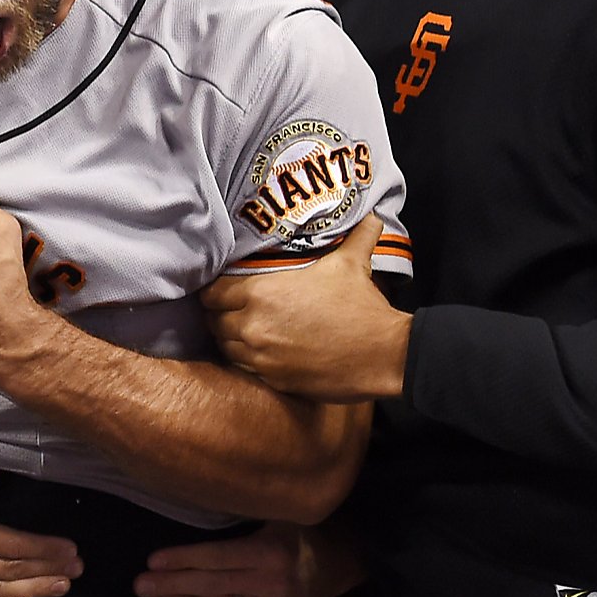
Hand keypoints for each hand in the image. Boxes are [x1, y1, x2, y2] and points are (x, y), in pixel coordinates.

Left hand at [133, 521, 364, 596]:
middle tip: (139, 585)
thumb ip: (244, 513)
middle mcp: (269, 585)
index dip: (182, 560)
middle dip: (170, 586)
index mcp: (268, 552)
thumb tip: (197, 501)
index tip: (152, 561)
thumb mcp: (279, 513)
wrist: (339, 565)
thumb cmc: (300, 533)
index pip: (215, 558)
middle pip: (210, 587)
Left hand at [203, 215, 411, 400]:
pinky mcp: (273, 381)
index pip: (213, 293)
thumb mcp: (352, 263)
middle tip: (232, 310)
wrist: (382, 354)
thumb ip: (355, 236)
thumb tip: (372, 216)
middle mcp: (253, 326)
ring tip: (245, 331)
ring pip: (226, 347)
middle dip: (220, 314)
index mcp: (262, 294)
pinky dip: (247, 360)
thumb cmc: (362, 307)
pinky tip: (261, 352)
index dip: (215, 290)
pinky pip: (244, 369)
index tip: (222, 289)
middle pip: (214, 321)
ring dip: (231, 338)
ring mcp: (261, 357)